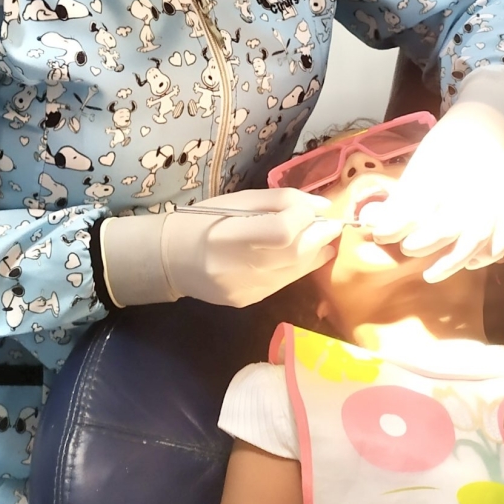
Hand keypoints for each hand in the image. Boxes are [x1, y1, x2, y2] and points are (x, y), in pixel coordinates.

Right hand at [101, 188, 342, 307]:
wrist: (172, 260)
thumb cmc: (203, 221)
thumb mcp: (237, 200)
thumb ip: (280, 201)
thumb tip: (321, 206)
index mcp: (227, 236)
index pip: (281, 231)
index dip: (305, 217)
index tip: (317, 207)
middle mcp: (237, 269)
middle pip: (295, 254)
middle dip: (320, 236)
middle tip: (331, 223)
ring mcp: (245, 290)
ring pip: (296, 271)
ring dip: (316, 252)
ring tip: (320, 237)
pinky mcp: (250, 302)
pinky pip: (285, 282)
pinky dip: (299, 265)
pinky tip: (300, 253)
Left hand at [362, 68, 503, 281]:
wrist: (494, 126)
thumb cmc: (450, 143)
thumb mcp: (420, 164)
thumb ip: (400, 197)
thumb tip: (372, 222)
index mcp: (441, 178)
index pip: (410, 213)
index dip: (389, 229)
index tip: (376, 234)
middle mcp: (469, 196)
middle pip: (440, 232)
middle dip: (418, 245)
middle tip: (404, 247)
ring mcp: (493, 208)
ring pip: (469, 246)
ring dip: (448, 263)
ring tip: (429, 272)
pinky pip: (497, 246)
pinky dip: (482, 257)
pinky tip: (467, 261)